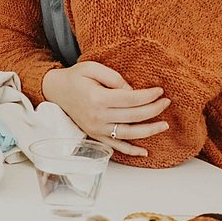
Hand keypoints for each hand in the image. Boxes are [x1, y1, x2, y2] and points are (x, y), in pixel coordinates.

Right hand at [41, 61, 170, 155]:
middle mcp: (98, 116)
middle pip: (134, 116)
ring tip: (164, 125)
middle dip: (154, 109)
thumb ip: (114, 78)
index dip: (149, 96)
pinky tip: (145, 152)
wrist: (55, 91)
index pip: (131, 99)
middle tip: (166, 102)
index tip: (160, 91)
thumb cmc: (75, 78)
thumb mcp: (92, 67)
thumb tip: (132, 91)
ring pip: (129, 134)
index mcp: (97, 98)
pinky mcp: (95, 135)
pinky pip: (116, 147)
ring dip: (150, 130)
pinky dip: (131, 151)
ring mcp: (96, 129)